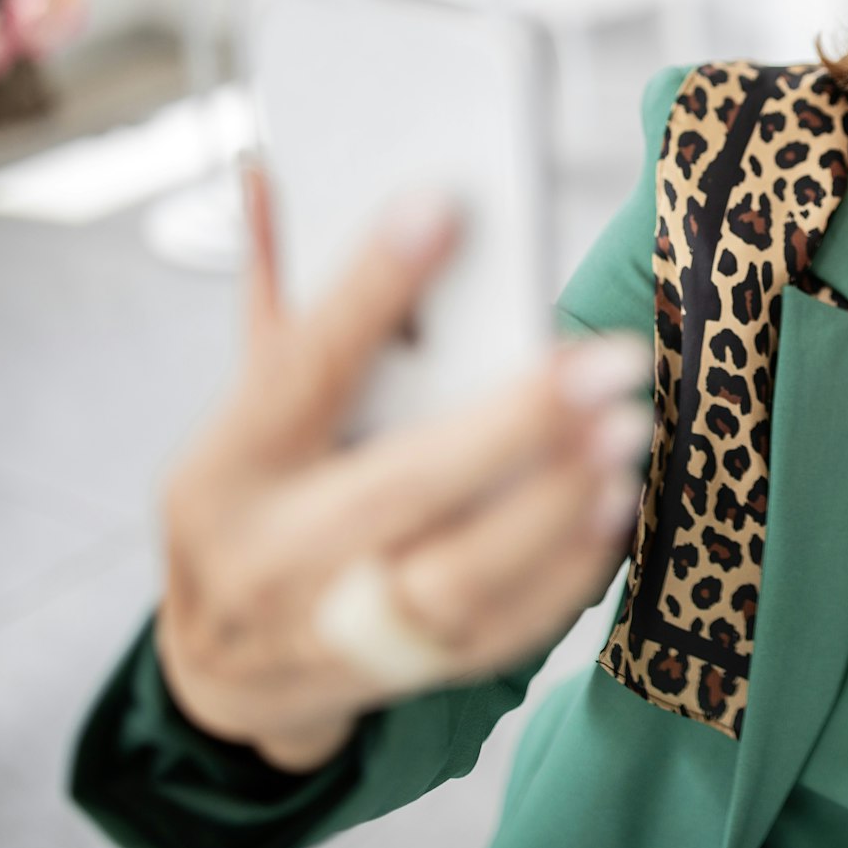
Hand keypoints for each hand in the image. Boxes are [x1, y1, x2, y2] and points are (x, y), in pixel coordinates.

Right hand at [155, 156, 653, 770]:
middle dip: (520, 422)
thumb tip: (277, 171)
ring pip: (460, 578)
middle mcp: (279, 552)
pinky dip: (564, 572)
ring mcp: (338, 628)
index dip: (369, 288)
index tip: (445, 207)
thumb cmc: (249, 504)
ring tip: (626, 434)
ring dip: (557, 504)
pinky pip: (498, 633)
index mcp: (232, 464)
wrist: (220, 673)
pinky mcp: (401, 676)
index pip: (302, 366)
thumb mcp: (239, 406)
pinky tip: (614, 509)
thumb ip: (275, 298)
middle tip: (612, 362)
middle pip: (406, 485)